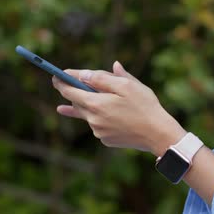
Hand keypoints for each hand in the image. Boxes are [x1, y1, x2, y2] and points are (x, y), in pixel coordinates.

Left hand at [51, 61, 186, 156]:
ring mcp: (99, 132)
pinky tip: (109, 115)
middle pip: (76, 103)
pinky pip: (98, 125)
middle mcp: (93, 120)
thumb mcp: (126, 86)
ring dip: (88, 106)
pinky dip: (100, 118)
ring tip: (72, 104)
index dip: (61, 82)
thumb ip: (103, 79)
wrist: (158, 134)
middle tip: (66, 84)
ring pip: (88, 114)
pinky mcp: (106, 139)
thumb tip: (84, 74)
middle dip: (72, 92)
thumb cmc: (144, 106)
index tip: (55, 76)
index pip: (69, 91)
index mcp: (95, 104)